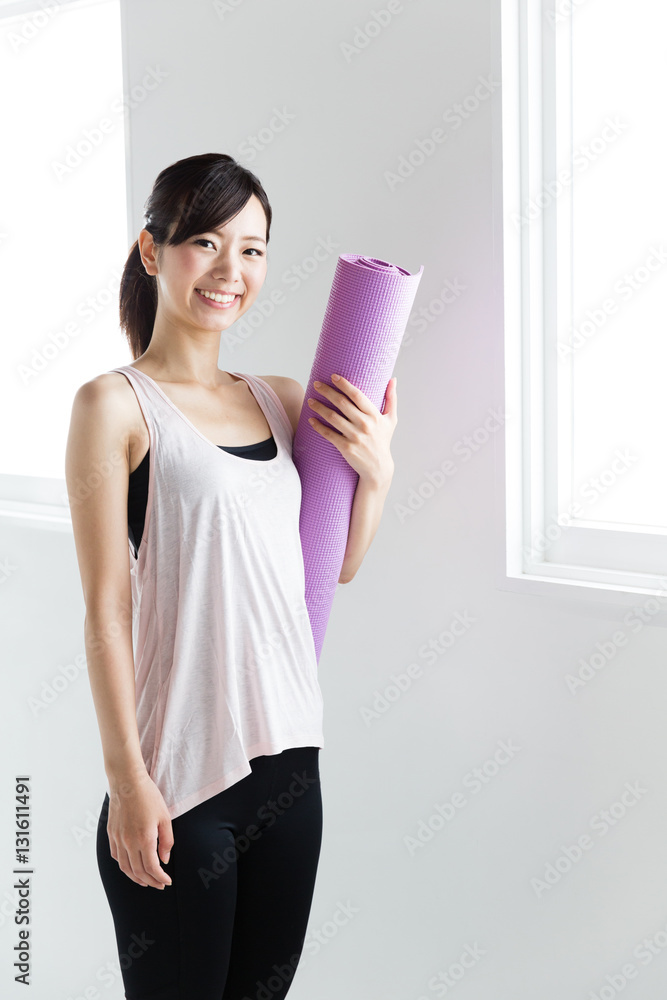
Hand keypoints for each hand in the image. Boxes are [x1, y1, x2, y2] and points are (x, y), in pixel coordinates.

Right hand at [106, 770, 173, 888]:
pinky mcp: (111, 834)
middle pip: (138, 871)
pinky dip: (124, 866)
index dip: (160, 878)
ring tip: (145, 881)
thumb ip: (166, 841)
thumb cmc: (148, 796)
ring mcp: (118, 839)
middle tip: (159, 884)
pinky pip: (116, 856)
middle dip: (150, 881)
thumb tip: (164, 860)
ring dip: (136, 878)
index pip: (152, 868)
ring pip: (125, 867)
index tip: (167, 881)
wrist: (127, 782)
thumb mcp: (165, 817)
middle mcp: (129, 842)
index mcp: (144, 839)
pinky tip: (131, 866)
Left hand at [306, 373, 396, 486]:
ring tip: (310, 401)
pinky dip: (318, 426)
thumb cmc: (383, 440)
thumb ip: (391, 398)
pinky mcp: (346, 448)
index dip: (344, 384)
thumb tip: (393, 379)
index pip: (357, 395)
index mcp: (374, 415)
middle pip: (342, 403)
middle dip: (327, 391)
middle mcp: (365, 424)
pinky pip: (329, 434)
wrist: (378, 467)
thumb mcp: (391, 420)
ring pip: (333, 417)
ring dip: (319, 407)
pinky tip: (311, 420)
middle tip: (316, 384)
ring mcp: (355, 436)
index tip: (333, 376)